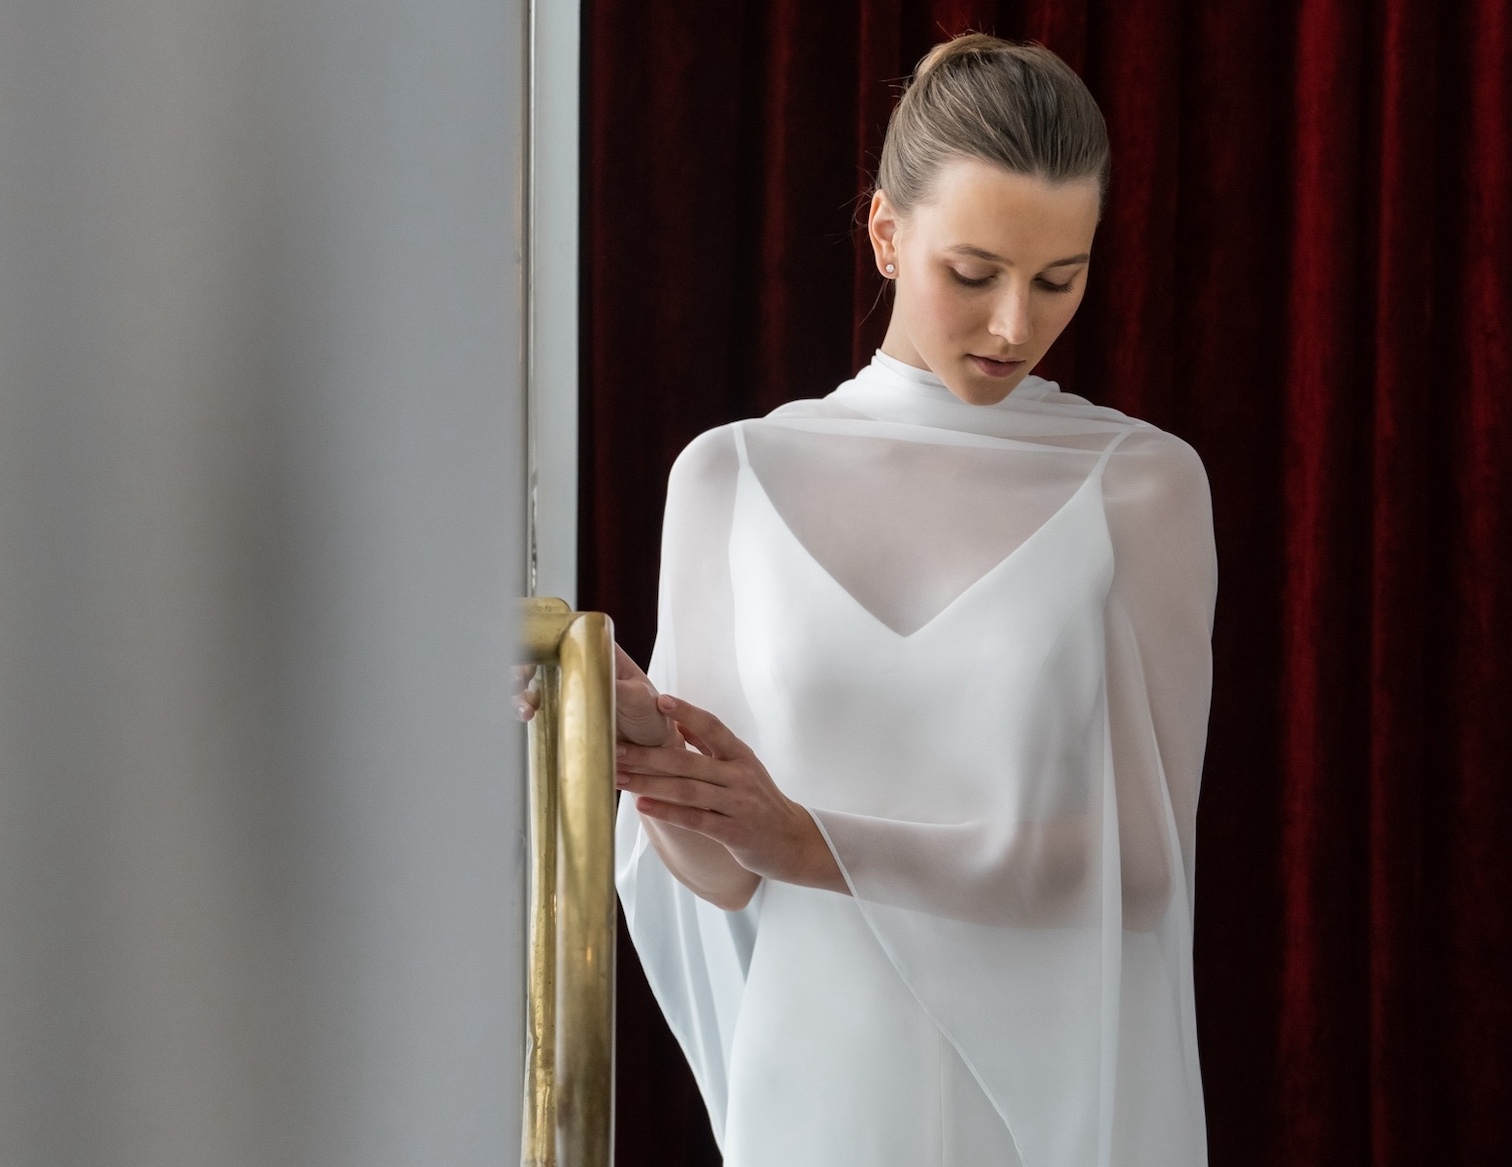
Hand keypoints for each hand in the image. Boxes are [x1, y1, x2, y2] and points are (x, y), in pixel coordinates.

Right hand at [513, 644, 678, 748]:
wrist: (652, 748)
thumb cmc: (652, 715)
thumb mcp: (641, 700)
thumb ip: (622, 690)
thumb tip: (600, 680)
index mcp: (599, 651)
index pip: (564, 634)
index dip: (542, 640)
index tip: (531, 654)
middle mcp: (579, 666)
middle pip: (539, 656)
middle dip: (521, 665)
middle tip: (518, 680)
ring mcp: (567, 689)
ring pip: (532, 682)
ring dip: (519, 691)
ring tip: (524, 708)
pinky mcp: (561, 713)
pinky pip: (536, 707)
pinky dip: (524, 710)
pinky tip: (526, 717)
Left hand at [615, 694, 845, 892]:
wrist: (792, 841)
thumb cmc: (759, 801)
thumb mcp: (742, 767)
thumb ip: (711, 745)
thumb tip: (678, 721)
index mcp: (740, 755)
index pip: (712, 726)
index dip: (687, 712)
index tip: (658, 700)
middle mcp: (740, 775)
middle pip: (687, 760)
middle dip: (647, 755)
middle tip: (614, 749)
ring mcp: (737, 804)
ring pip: (686, 790)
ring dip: (648, 783)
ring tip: (618, 778)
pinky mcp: (733, 832)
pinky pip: (694, 819)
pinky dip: (666, 811)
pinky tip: (642, 805)